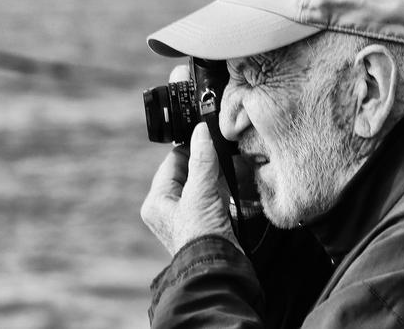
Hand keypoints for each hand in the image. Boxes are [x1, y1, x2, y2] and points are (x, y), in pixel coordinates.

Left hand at [140, 66, 240, 255]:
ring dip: (226, 174)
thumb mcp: (200, 194)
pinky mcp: (210, 224)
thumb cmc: (201, 238)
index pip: (173, 161)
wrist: (219, 272)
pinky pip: (220, 198)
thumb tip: (201, 131)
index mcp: (157, 201)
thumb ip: (202, 160)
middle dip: (214, 161)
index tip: (211, 135)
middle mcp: (171, 209)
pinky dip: (233, 189)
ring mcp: (191, 217)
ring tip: (243, 162)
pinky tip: (245, 180)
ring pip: (209, 184)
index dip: (192, 147)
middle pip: (193, 171)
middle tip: (231, 148)